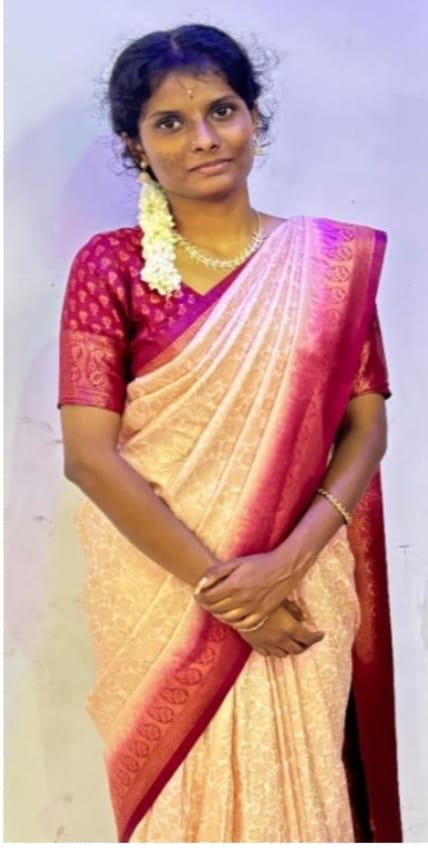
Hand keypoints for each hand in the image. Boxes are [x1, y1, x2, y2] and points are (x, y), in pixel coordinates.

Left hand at [194, 548, 315, 630]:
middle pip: (216, 609)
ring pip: (227, 619)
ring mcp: (253, 609)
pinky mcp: (263, 614)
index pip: (208, 597)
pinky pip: (244, 625)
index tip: (198, 594)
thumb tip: (200, 584)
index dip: (200, 597)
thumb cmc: (259, 563)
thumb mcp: (236, 562)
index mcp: (234, 585)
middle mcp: (242, 599)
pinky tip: (231, 617)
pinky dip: (234, 623)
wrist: (285, 568)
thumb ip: (216, 572)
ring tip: (216, 608)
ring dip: (218, 614)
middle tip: (204, 601)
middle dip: (206, 605)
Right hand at [239, 601, 323, 657]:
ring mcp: (268, 644)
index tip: (321, 634)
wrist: (239, 606)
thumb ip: (294, 610)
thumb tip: (301, 617)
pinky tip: (274, 644)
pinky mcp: (256, 645)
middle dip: (305, 645)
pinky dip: (274, 650)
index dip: (317, 637)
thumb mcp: (282, 600)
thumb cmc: (262, 599)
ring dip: (289, 649)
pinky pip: (268, 653)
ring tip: (291, 642)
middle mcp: (281, 640)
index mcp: (290, 628)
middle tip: (307, 639)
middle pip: (298, 650)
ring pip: (284, 654)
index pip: (309, 638)